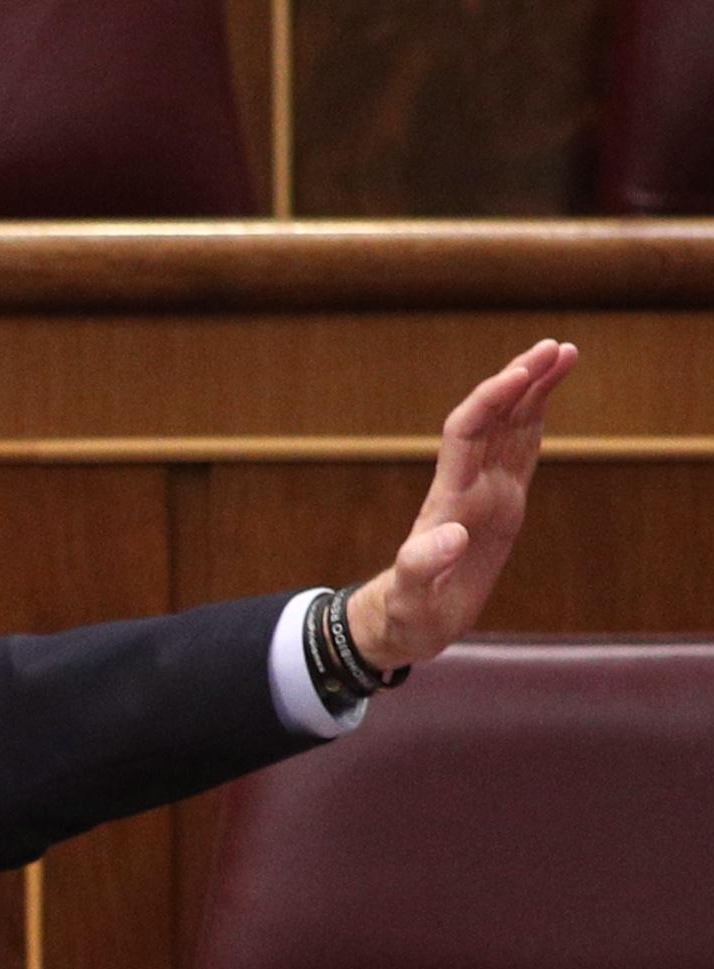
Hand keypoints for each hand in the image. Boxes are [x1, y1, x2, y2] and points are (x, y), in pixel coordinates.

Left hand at [348, 338, 573, 671]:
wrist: (406, 622)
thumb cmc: (406, 613)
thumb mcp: (410, 598)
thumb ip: (421, 567)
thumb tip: (450, 536)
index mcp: (450, 501)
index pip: (467, 433)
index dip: (491, 400)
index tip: (520, 373)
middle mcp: (468, 487)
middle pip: (493, 419)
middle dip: (521, 380)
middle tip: (556, 346)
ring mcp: (485, 494)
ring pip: (510, 428)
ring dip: (533, 391)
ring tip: (563, 354)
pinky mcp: (500, 506)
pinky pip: (519, 454)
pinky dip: (534, 422)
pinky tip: (546, 397)